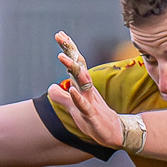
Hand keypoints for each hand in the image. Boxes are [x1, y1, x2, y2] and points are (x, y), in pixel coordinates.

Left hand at [52, 31, 124, 149]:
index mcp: (83, 86)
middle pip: (78, 66)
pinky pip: (84, 105)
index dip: (68, 49)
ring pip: (81, 81)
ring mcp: (90, 100)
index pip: (75, 63)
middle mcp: (87, 89)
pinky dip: (77, 98)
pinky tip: (71, 90)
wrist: (115, 132)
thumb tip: (51, 87)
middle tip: (59, 36)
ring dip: (72, 69)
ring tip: (61, 56)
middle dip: (69, 51)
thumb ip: (61, 97)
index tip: (60, 34)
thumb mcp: (74, 107)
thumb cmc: (95, 118)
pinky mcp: (92, 114)